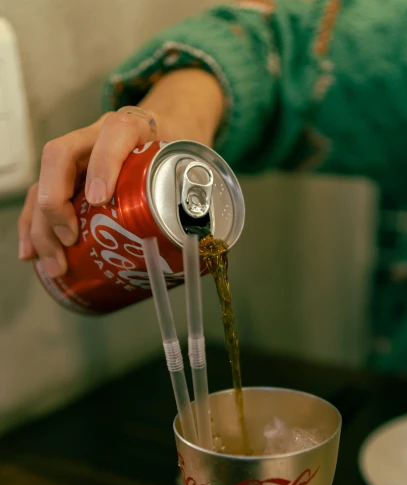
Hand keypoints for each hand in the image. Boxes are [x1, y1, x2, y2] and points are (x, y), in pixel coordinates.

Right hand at [18, 69, 224, 277]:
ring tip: (52, 263)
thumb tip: (199, 243)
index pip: (114, 136)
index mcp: (132, 127)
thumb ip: (194, 191)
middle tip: (70, 243)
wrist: (168, 124)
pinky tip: (31, 254)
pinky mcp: (69, 177)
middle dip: (56, 204)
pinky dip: (34, 227)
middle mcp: (95, 135)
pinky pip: (41, 197)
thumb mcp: (191, 161)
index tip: (99, 200)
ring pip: (44, 181)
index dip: (103, 166)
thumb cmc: (177, 147)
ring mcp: (78, 156)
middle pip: (61, 158)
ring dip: (41, 225)